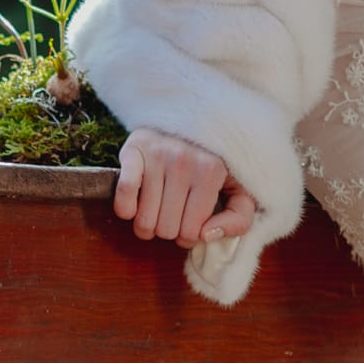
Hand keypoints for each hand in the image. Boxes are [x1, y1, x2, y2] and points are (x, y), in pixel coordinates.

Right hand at [114, 128, 257, 246]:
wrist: (186, 125)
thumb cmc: (212, 165)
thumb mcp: (239, 191)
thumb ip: (239, 219)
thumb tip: (206, 235)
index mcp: (212, 171)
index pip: (191, 231)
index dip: (189, 237)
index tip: (189, 224)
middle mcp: (184, 161)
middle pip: (166, 230)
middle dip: (167, 231)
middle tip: (171, 216)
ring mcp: (156, 154)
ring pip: (143, 220)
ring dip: (146, 225)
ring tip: (155, 212)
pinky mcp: (133, 150)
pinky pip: (124, 192)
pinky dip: (125, 208)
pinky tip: (133, 207)